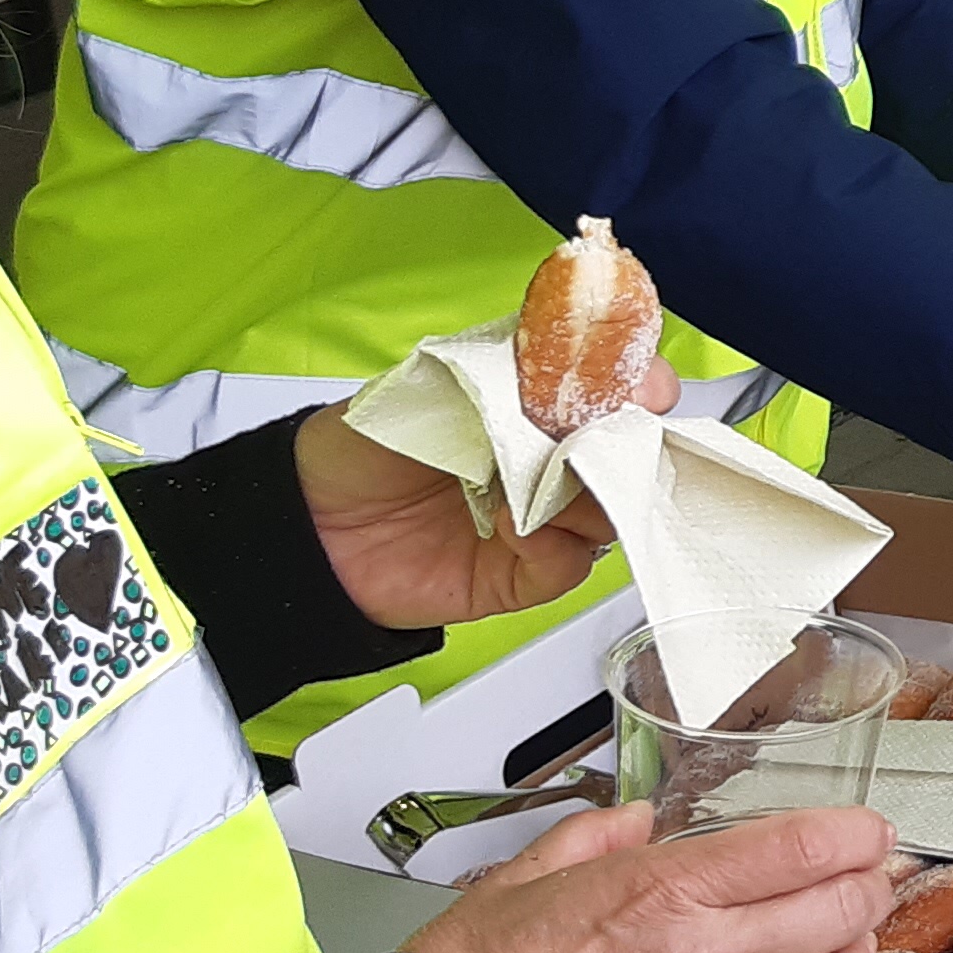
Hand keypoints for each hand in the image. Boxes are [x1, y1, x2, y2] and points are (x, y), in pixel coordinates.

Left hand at [298, 371, 677, 632]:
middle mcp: (546, 460)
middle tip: (605, 442)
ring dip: (593, 499)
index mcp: (535, 403)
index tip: (644, 388)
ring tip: (547, 489)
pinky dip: (556, 548)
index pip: (615, 390)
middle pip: (627, 455)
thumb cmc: (365, 444)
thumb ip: (515, 380)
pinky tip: (514, 530)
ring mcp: (539, 517)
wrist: (307, 521)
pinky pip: (570, 566)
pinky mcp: (521, 572)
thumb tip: (579, 379)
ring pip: (610, 512)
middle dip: (628, 448)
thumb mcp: (442, 386)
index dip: (639, 386)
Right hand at [403, 801, 893, 952]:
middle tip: (870, 883)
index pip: (800, 849)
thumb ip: (595, 836)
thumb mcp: (523, 876)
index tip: (868, 833)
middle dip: (867, 892)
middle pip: (831, 916)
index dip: (855, 836)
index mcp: (658, 894)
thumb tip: (636, 818)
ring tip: (848, 952)